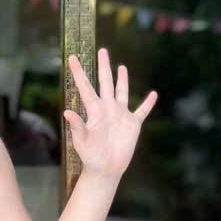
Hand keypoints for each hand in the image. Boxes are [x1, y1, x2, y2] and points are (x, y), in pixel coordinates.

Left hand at [64, 48, 157, 178]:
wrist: (106, 169)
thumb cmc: (90, 157)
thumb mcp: (82, 142)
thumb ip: (77, 126)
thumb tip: (66, 112)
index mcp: (94, 111)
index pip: (85, 87)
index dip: (79, 72)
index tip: (71, 58)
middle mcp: (107, 109)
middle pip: (105, 83)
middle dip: (104, 66)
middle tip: (102, 50)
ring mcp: (120, 115)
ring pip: (122, 92)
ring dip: (122, 80)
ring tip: (121, 67)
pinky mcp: (133, 124)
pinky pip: (142, 111)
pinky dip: (147, 104)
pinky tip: (153, 95)